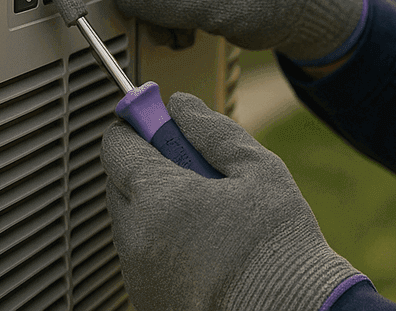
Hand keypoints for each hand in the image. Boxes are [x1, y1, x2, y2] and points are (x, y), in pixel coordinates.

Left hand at [101, 92, 359, 310]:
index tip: (161, 121)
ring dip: (156, 206)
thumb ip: (212, 131)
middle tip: (197, 169)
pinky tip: (206, 246)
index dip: (138, 125)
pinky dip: (162, 241)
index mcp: (159, 198)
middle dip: (149, 166)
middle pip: (120, 183)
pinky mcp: (147, 298)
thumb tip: (180, 104)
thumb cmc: (277, 244)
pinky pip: (142, 255)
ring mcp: (138, 273)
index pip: (118, 146)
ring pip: (131, 221)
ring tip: (209, 213)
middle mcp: (136, 238)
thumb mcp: (257, 169)